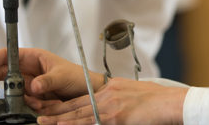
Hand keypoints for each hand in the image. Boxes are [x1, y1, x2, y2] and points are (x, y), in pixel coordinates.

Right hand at [0, 48, 103, 100]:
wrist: (88, 93)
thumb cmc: (79, 77)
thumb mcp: (63, 76)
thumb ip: (48, 80)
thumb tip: (34, 85)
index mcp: (36, 57)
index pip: (10, 54)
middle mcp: (30, 70)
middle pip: (4, 71)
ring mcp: (30, 84)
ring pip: (11, 89)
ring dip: (16, 96)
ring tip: (35, 99)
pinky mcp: (33, 97)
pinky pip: (22, 101)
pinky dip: (27, 104)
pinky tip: (40, 104)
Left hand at [34, 78, 187, 124]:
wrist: (169, 102)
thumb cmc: (156, 99)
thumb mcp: (132, 92)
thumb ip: (117, 98)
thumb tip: (110, 106)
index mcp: (111, 88)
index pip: (82, 97)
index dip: (65, 104)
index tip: (52, 108)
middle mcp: (107, 94)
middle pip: (76, 104)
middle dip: (56, 111)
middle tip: (39, 115)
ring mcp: (110, 106)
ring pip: (78, 114)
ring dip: (58, 119)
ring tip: (42, 122)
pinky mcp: (115, 117)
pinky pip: (90, 122)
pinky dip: (75, 124)